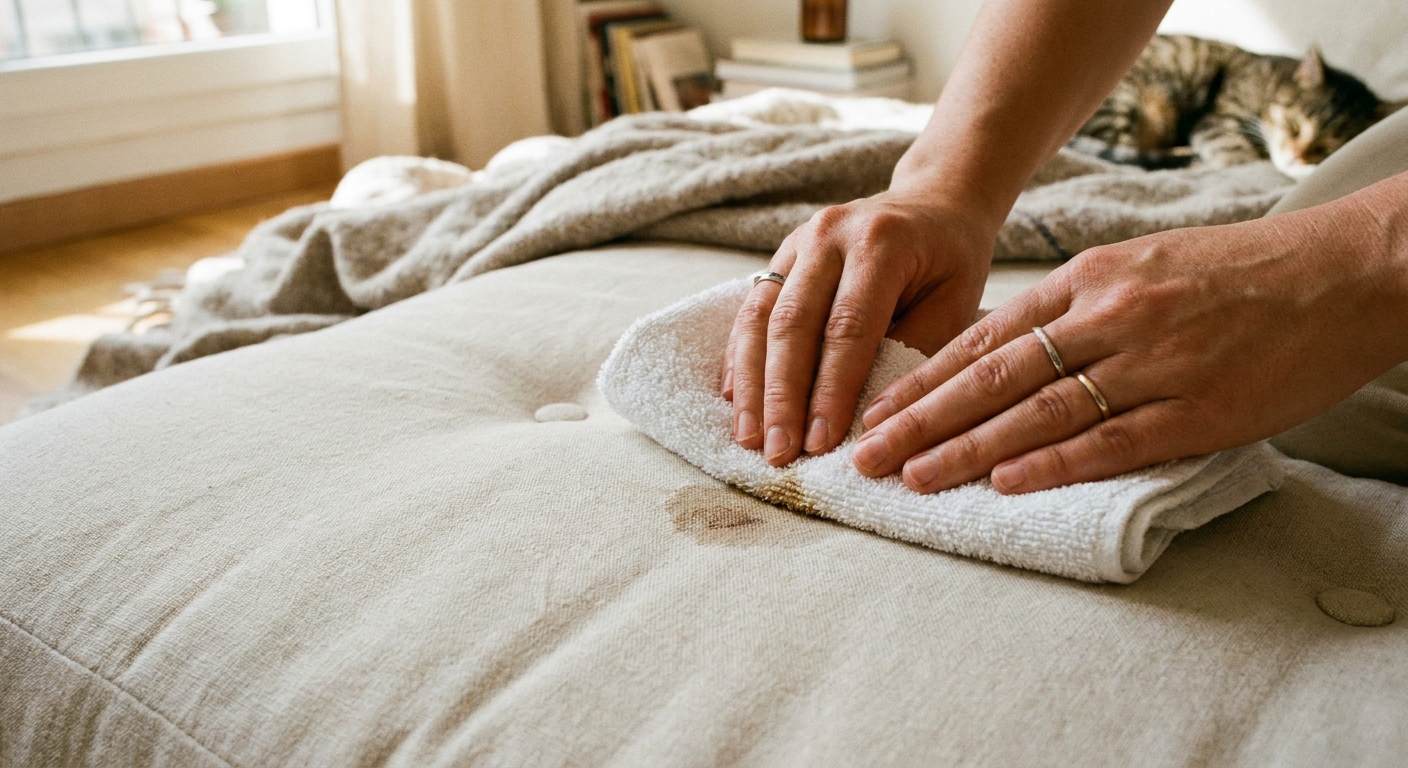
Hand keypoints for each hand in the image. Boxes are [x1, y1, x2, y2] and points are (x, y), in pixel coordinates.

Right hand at [723, 190, 997, 466]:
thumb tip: (870, 415)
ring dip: (751, 383)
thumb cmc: (951, 260)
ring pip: (760, 316)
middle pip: (792, 324)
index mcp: (880, 243)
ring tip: (749, 437)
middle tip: (778, 452)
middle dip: (781, 396)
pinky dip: (741, 357)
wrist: (934, 200)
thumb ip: (915, 349)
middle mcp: (828, 235)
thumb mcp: (957, 300)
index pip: (847, 327)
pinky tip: (735, 398)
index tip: (821, 443)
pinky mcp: (780, 256)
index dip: (830, 390)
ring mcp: (797, 242)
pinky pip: (750, 309)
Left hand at [852, 198, 1407, 493]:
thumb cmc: (1237, 273)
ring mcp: (1151, 364)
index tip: (876, 409)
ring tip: (913, 478)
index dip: (924, 377)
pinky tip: (1004, 486)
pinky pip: (1110, 441)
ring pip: (1038, 412)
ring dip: (968, 450)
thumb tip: (1006, 347)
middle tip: (867, 455)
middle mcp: (1109, 316)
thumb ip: (1076, 304)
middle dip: (920, 418)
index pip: (985, 335)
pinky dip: (1053, 465)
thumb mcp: (1142, 265)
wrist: (1342, 273)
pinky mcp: (1196, 410)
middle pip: (992, 376)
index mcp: (1090, 279)